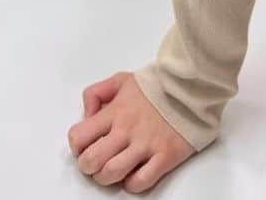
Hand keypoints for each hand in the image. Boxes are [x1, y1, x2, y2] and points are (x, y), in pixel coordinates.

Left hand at [67, 72, 193, 192]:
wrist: (189, 89)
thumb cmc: (155, 86)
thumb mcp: (120, 80)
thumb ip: (96, 93)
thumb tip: (86, 115)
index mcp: (114, 111)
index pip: (80, 136)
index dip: (77, 146)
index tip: (83, 147)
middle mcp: (126, 130)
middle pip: (92, 160)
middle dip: (87, 166)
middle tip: (94, 163)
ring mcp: (145, 145)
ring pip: (112, 174)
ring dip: (105, 178)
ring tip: (110, 171)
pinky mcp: (165, 157)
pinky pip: (141, 182)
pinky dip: (131, 185)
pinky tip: (132, 176)